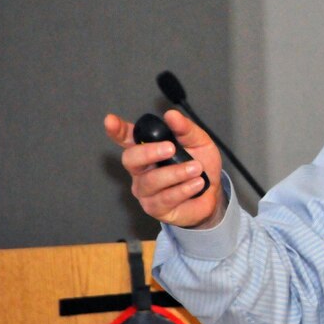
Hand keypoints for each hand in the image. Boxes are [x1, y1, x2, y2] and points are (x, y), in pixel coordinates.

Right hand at [104, 109, 223, 227]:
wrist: (213, 193)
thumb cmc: (200, 164)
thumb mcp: (198, 142)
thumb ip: (185, 129)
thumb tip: (171, 115)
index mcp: (147, 148)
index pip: (127, 138)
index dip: (117, 130)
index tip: (110, 120)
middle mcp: (140, 169)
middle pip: (130, 159)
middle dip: (149, 152)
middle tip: (170, 148)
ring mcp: (145, 190)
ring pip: (151, 181)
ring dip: (176, 173)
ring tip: (196, 168)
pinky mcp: (154, 208)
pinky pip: (165, 198)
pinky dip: (183, 189)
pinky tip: (196, 184)